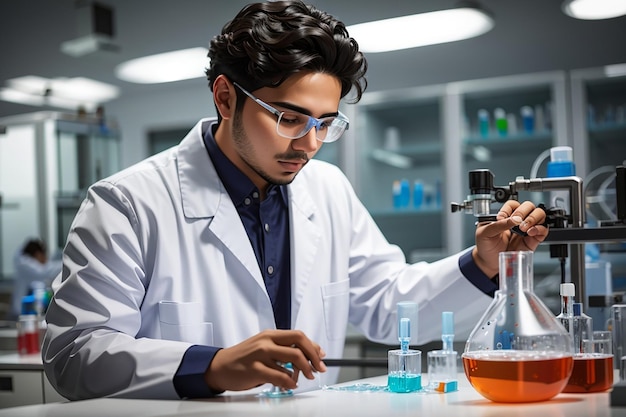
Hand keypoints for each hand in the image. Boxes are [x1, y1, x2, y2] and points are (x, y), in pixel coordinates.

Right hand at [204, 329, 326, 391]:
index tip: (321, 356)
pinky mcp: (255, 369)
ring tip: (303, 378)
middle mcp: (266, 341)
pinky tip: (289, 385)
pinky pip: (280, 376)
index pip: (299, 335)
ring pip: (292, 359)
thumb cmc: (244, 358)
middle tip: (318, 369)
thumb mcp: (263, 347)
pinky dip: (289, 382)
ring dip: (304, 371)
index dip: (313, 346)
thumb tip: (307, 353)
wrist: (219, 366)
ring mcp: (260, 354)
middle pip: (299, 344)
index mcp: (270, 334)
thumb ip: (282, 348)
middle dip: (313, 358)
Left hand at [473, 200, 548, 276]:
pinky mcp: (533, 240)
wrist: (489, 262)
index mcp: (505, 216)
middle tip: (516, 222)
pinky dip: (539, 228)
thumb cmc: (486, 246)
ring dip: (533, 218)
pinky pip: (543, 230)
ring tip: (523, 228)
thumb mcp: (485, 233)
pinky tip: (530, 232)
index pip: (512, 204)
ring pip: (539, 215)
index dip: (509, 209)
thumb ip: (498, 225)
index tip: (502, 218)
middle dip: (523, 212)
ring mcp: (526, 229)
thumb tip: (513, 219)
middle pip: (529, 206)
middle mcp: (517, 221)